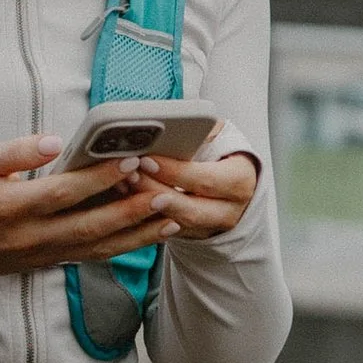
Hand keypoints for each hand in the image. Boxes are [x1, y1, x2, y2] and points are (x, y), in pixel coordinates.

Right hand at [0, 134, 185, 294]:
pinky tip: (154, 233)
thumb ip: (15, 151)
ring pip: (99, 247)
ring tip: (173, 216)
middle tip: (164, 191)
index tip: (129, 159)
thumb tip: (54, 141)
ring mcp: (44, 253)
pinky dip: (127, 245)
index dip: (98, 177)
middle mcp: (31, 235)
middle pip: (89, 225)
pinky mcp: (53, 262)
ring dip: (138, 233)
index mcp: (10, 206)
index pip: (62, 192)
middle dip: (130, 210)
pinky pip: (95, 255)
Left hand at [129, 145, 259, 244]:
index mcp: (239, 181)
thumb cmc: (220, 152)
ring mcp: (210, 228)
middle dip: (155, 192)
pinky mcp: (192, 236)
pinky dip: (143, 217)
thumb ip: (198, 132)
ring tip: (123, 185)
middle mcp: (229, 210)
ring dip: (145, 207)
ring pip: (174, 225)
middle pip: (189, 209)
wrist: (231, 181)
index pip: (205, 180)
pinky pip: (164, 231)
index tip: (147, 159)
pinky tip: (126, 200)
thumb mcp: (218, 136)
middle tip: (129, 174)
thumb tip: (168, 126)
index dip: (175, 172)